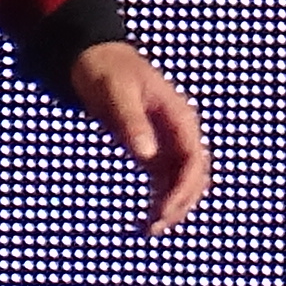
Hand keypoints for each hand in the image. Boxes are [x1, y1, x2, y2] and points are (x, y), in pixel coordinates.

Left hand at [60, 39, 214, 232]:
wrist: (92, 56)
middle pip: (193, 175)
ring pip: (181, 181)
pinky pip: (164, 179)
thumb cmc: (105, 70)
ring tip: (149, 229)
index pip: (193, 160)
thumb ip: (131, 123)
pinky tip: (145, 216)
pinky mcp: (151, 146)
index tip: (165, 211)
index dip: (184, 188)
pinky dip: (159, 198)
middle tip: (155, 227)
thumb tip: (147, 156)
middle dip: (179, 203)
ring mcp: (167, 139)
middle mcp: (179, 131)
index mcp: (178, 117)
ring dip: (171, 205)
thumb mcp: (115, 93)